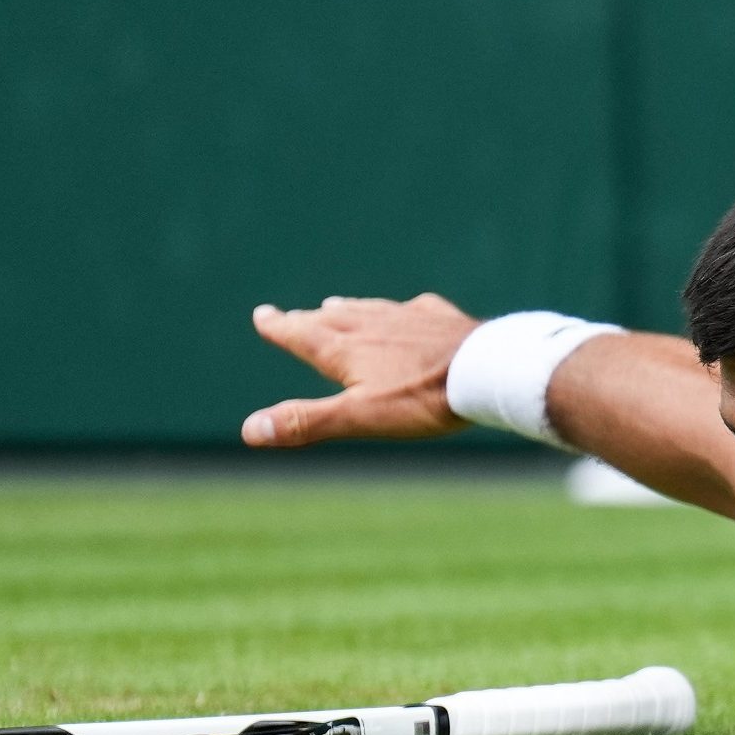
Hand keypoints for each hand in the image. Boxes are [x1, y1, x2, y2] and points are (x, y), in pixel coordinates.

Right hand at [240, 294, 478, 447]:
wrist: (484, 370)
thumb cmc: (421, 399)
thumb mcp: (359, 417)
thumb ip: (306, 422)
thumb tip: (249, 429)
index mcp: (346, 350)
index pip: (302, 335)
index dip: (280, 327)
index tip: (262, 315)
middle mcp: (373, 326)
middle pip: (332, 320)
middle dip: (309, 319)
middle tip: (291, 314)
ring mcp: (409, 319)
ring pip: (370, 310)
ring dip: (350, 309)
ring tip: (336, 304)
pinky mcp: (443, 319)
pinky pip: (417, 309)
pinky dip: (404, 310)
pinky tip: (411, 309)